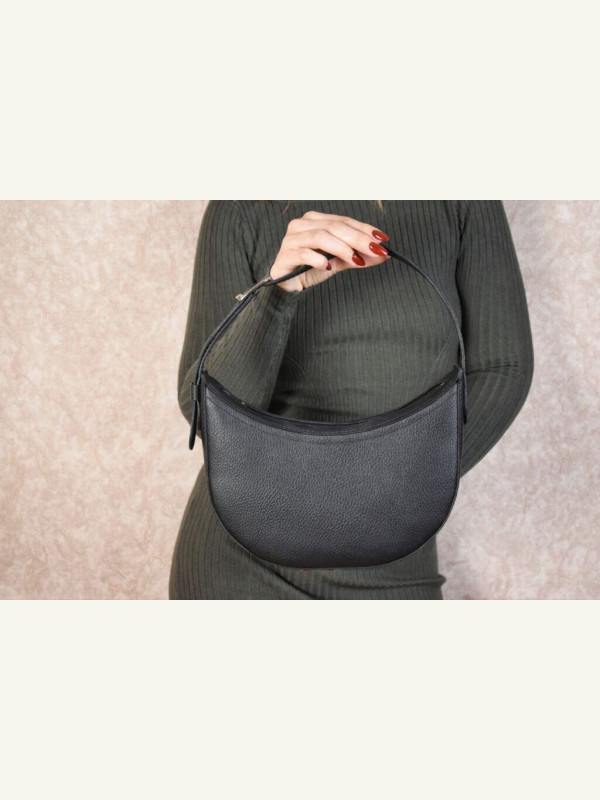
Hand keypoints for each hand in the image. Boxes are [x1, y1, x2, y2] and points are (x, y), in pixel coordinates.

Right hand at [269, 210, 390, 291]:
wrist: (287, 285)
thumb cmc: (310, 269)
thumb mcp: (338, 262)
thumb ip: (358, 257)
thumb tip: (382, 255)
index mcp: (316, 220)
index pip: (344, 221)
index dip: (364, 229)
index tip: (383, 239)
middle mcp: (302, 224)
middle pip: (334, 227)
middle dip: (358, 239)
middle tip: (376, 250)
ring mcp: (292, 238)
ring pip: (320, 237)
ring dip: (342, 248)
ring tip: (356, 260)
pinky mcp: (285, 254)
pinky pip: (304, 253)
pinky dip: (318, 259)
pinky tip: (327, 267)